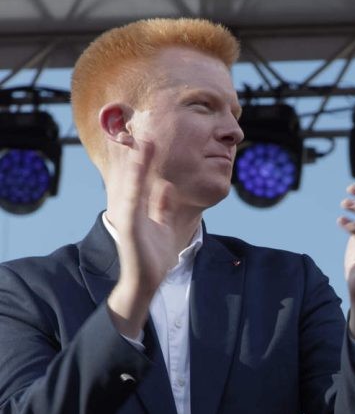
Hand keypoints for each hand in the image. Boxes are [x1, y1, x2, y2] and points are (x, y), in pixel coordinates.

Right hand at [106, 139, 179, 337]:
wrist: (147, 281)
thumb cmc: (153, 255)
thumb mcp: (163, 224)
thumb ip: (163, 206)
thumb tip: (167, 187)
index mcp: (139, 207)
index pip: (141, 178)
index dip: (145, 159)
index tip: (151, 139)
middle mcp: (131, 210)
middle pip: (134, 178)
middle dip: (138, 156)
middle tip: (144, 132)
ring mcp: (128, 219)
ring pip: (132, 188)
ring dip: (136, 167)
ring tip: (142, 146)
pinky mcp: (128, 230)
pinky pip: (132, 208)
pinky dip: (134, 191)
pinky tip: (137, 178)